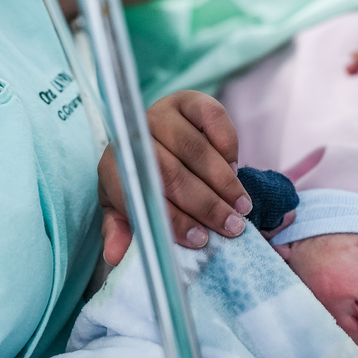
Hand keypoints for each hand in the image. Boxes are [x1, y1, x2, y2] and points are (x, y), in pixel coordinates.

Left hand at [98, 91, 252, 265]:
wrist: (154, 139)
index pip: (144, 195)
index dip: (174, 219)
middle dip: (206, 205)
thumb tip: (115, 256)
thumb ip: (124, 230)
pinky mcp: (189, 100)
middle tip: (232, 227)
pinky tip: (235, 168)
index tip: (200, 240)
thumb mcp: (128, 208)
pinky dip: (227, 145)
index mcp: (116, 165)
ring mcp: (162, 113)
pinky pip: (213, 119)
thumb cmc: (143, 181)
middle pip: (172, 174)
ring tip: (241, 206)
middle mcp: (136, 135)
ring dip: (224, 182)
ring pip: (195, 150)